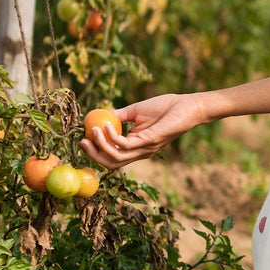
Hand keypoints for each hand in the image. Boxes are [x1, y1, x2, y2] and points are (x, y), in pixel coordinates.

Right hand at [79, 92, 208, 170]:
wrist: (187, 105)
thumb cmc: (166, 107)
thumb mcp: (136, 111)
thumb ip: (119, 116)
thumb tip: (100, 115)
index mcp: (136, 146)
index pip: (113, 157)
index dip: (96, 152)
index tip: (82, 139)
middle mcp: (140, 152)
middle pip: (112, 164)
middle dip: (94, 155)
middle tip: (81, 142)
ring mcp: (145, 149)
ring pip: (117, 158)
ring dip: (101, 146)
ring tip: (93, 130)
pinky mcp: (150, 142)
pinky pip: (126, 145)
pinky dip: (113, 137)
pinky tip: (107, 125)